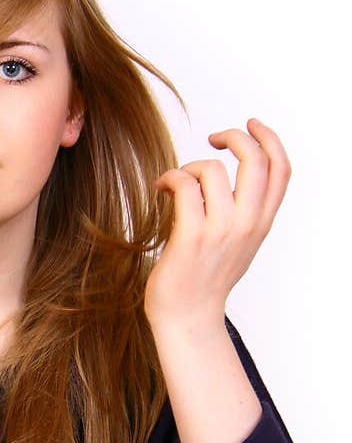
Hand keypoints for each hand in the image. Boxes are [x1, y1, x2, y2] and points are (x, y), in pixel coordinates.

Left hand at [144, 118, 291, 330]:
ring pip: (211, 169)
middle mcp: (247, 225)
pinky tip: (161, 188)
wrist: (187, 317)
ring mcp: (220, 231)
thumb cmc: (205, 279)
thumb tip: (232, 176)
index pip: (281, 170)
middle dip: (234, 136)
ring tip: (176, 182)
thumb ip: (244, 212)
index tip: (249, 125)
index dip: (269, 138)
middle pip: (255, 160)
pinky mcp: (191, 237)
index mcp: (261, 223)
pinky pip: (183, 185)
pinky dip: (169, 178)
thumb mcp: (238, 243)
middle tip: (213, 138)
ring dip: (188, 166)